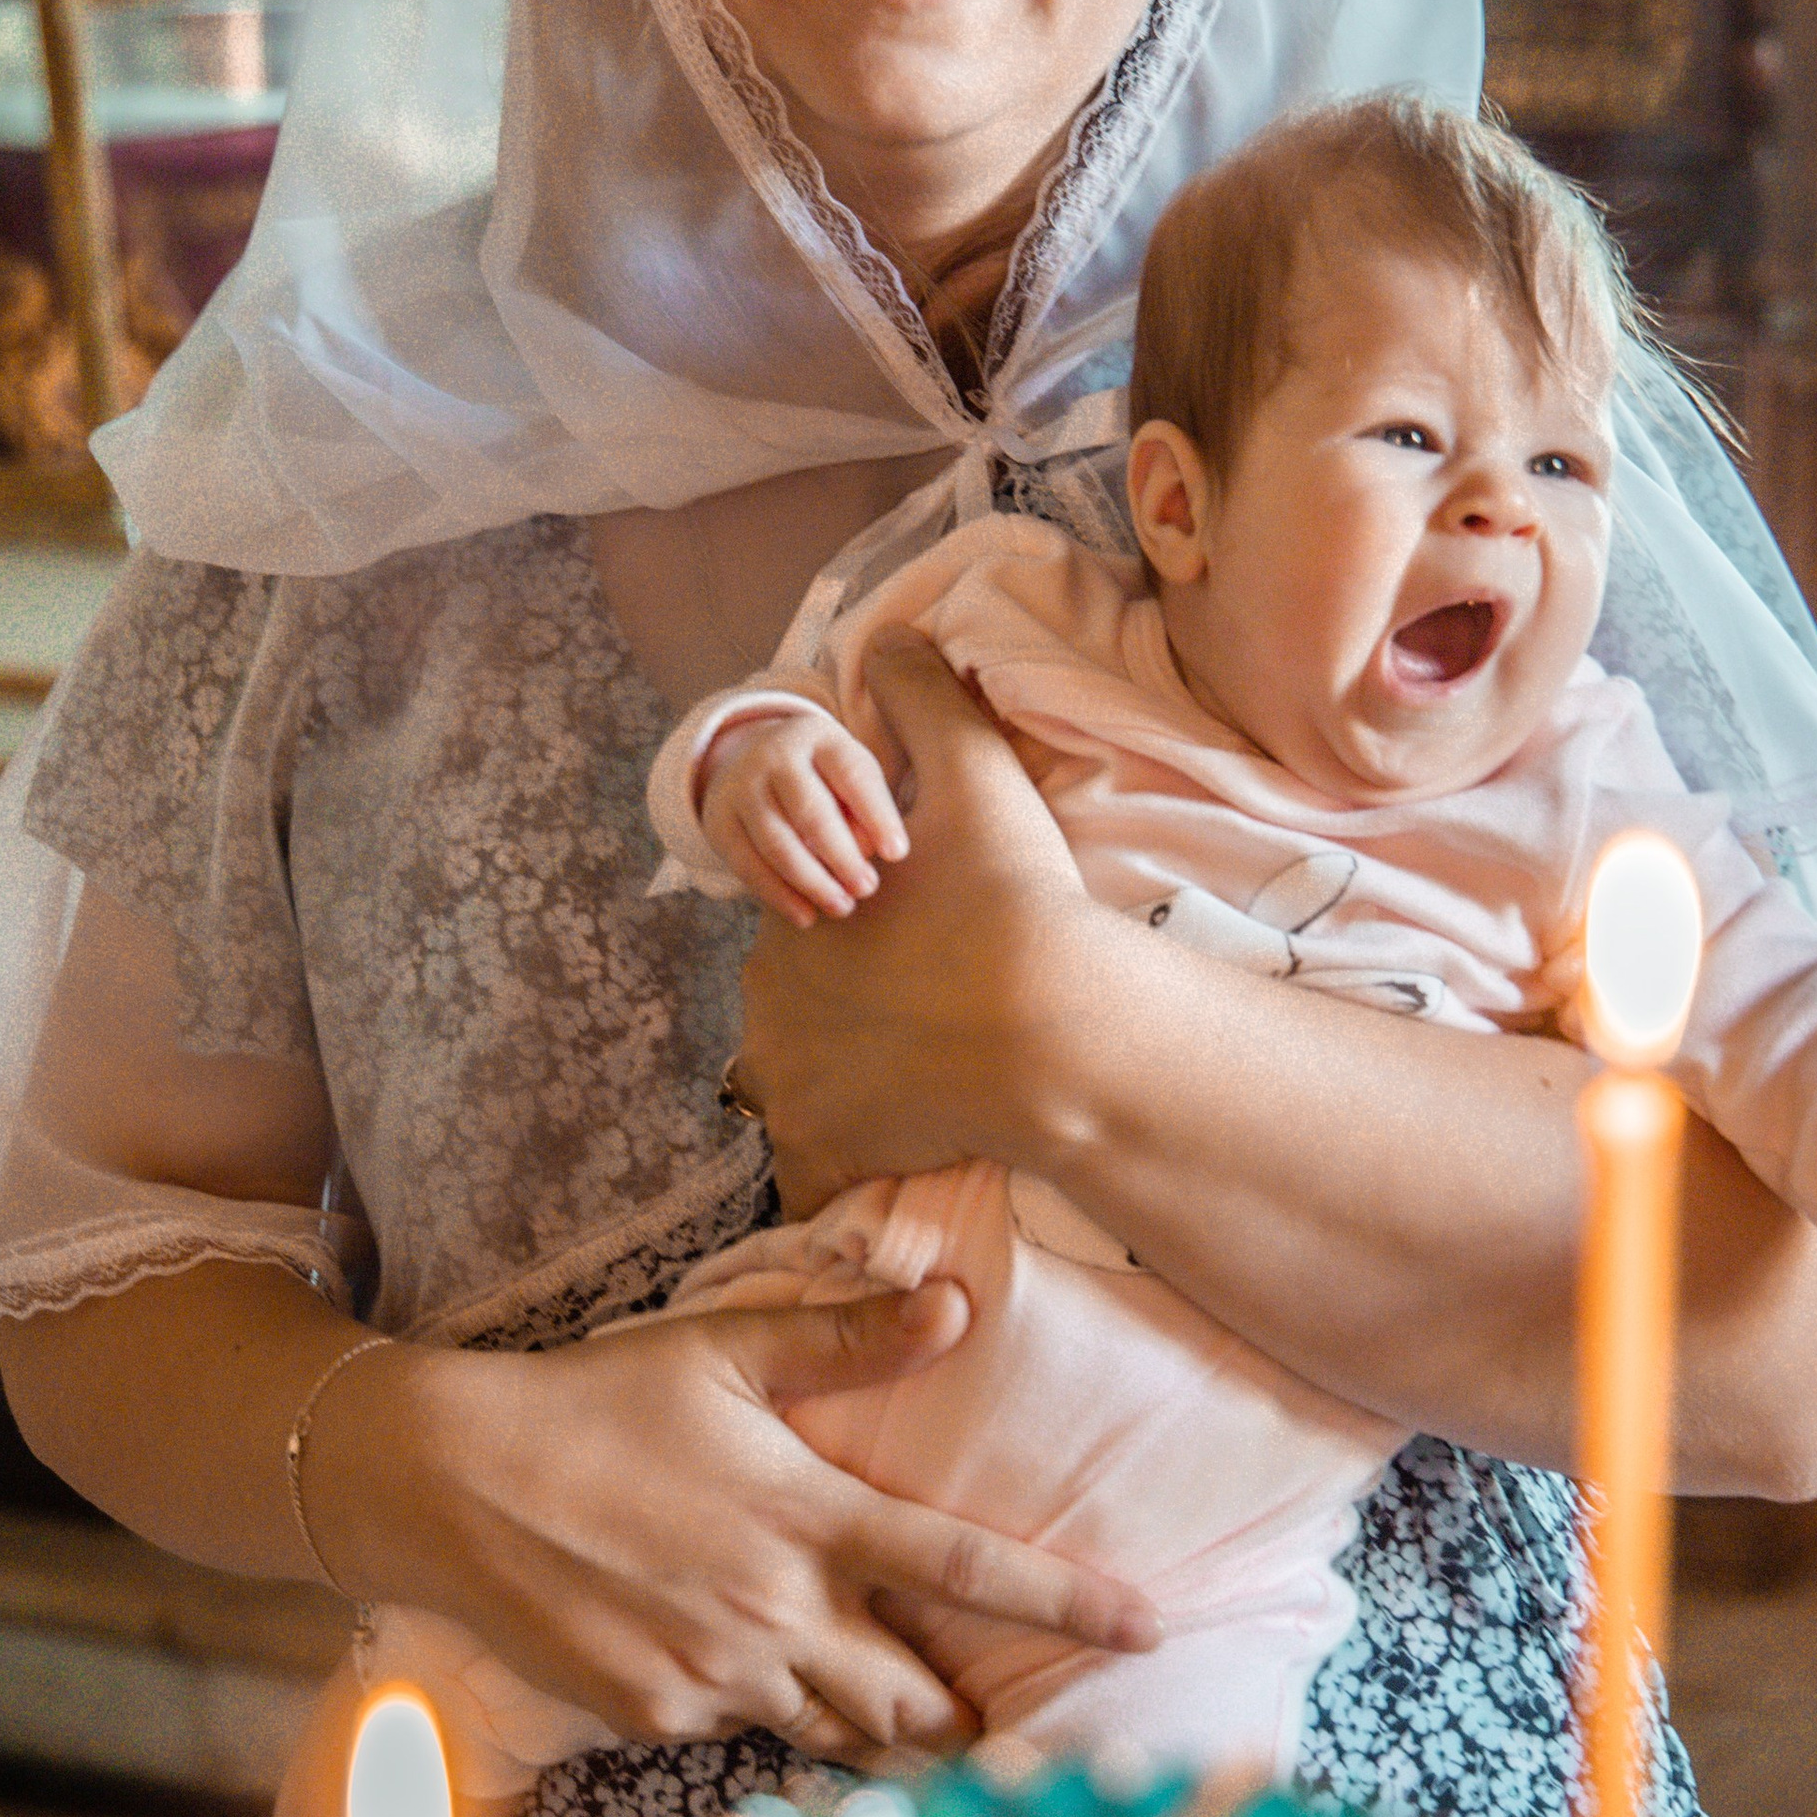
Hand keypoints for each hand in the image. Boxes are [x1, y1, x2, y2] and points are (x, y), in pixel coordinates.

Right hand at [378, 1286, 1159, 1766]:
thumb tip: (959, 1305)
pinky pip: (740, 1730)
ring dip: (878, 1733)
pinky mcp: (653, 1718)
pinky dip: (760, 1710)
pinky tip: (742, 1671)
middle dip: (964, 1721)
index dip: (1066, 1603)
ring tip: (917, 1732)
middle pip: (914, 1703)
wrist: (442, 1483)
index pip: (967, 1570)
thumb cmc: (592, 1403)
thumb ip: (848, 1339)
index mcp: (811, 1520)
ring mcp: (713, 1679)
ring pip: (834, 1733)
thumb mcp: (723, 1350)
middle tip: (1003, 1726)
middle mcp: (776, 1614)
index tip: (1147, 1627)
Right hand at [699, 709, 907, 929]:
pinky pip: (748, 865)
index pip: (852, 774)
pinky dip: (778, 896)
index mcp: (818, 737)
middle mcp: (773, 756)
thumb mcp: (848, 775)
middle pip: (810, 812)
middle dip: (842, 856)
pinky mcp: (720, 822)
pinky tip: (806, 916)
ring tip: (843, 907)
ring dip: (812, 882)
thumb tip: (872, 852)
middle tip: (867, 888)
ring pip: (777, 843)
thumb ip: (866, 807)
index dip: (877, 815)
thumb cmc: (821, 776)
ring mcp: (741, 788)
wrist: (751, 759)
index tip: (897, 853)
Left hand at [734, 630, 1094, 1211]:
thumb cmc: (1007, 901)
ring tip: (927, 1084)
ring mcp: (791, 1098)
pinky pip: (817, 1179)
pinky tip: (895, 1155)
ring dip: (850, 1090)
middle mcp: (764, 1016)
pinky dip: (846, 1171)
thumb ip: (920, 695)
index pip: (811, 935)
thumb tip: (890, 636)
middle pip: (803, 1018)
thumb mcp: (970, 769)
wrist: (1051, 1030)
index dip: (867, 937)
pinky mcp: (826, 1162)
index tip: (926, 950)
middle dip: (854, 1015)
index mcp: (786, 926)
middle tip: (935, 1017)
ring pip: (808, 1094)